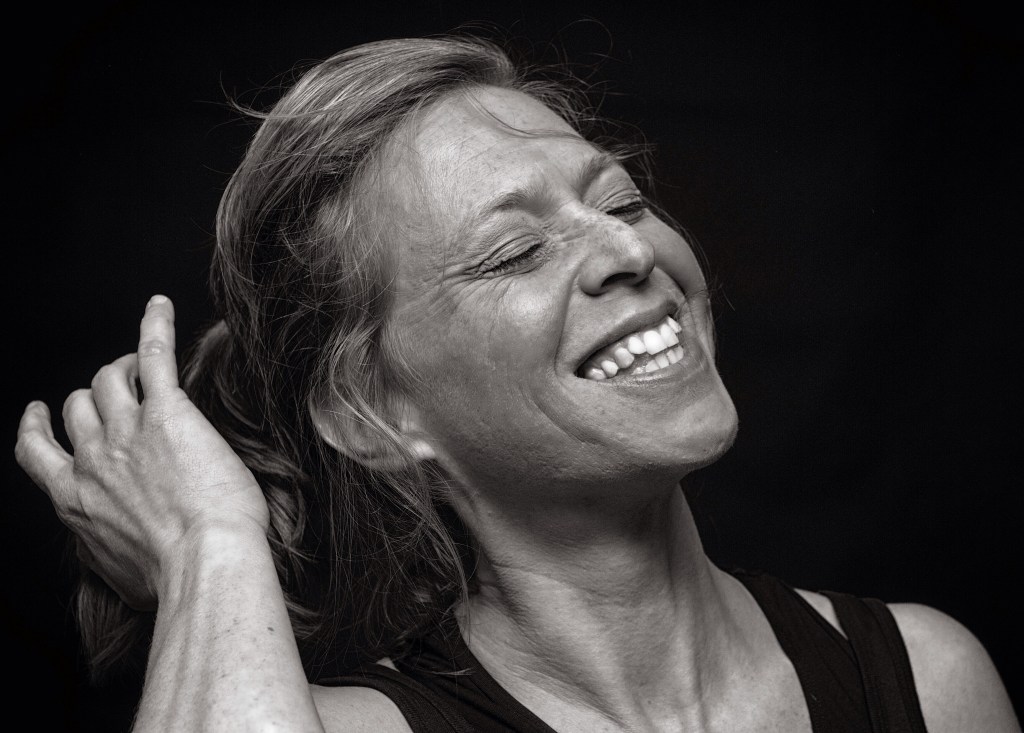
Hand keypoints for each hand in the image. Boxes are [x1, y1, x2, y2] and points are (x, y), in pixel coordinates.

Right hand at [15, 295, 268, 609]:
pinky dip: (154, 325)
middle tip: (123, 390)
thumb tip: (114, 555)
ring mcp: (127, 431)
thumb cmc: (172, 579)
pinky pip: (154, 353)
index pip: (38, 453)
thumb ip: (106, 552)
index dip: (37, 428)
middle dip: (95, 396)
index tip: (41, 414)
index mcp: (74, 500)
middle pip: (78, 408)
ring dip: (124, 366)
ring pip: (108, 379)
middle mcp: (92, 459)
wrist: (202, 562)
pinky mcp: (168, 412)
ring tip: (145, 362)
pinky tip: (160, 305)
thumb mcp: (119, 576)